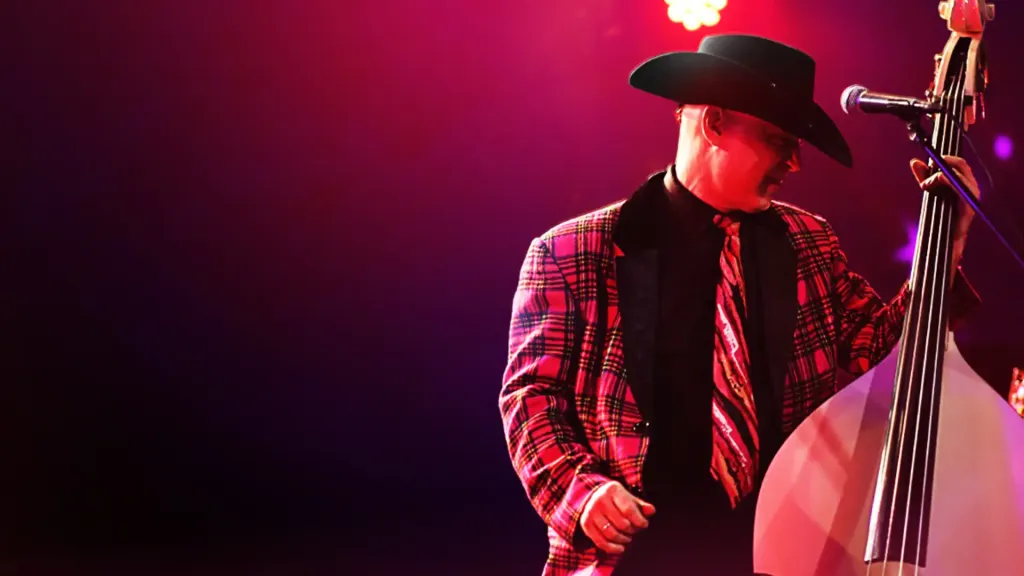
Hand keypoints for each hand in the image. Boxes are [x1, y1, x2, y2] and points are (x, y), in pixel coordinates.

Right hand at [579, 481, 655, 553]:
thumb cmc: (617, 500)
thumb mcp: (630, 499)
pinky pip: (600, 541)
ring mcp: (591, 512)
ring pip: (611, 533)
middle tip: (634, 531)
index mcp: (613, 490)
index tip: (644, 524)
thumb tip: (651, 511)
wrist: (593, 497)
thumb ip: (641, 506)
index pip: (629, 510)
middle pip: (621, 523)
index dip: (639, 521)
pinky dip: (612, 548)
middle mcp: (600, 500)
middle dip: (632, 531)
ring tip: (628, 538)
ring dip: (623, 540)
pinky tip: (621, 548)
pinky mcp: (585, 524)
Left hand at [909, 155, 979, 269]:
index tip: (930, 158)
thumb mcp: (929, 191)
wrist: (943, 240)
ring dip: (941, 174)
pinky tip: (938, 178)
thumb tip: (915, 161)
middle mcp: (970, 187)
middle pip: (961, 165)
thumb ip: (924, 176)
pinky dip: (949, 181)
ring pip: (960, 175)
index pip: (958, 162)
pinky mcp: (968, 207)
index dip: (945, 157)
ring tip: (926, 182)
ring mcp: (971, 196)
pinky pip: (961, 189)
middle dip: (944, 161)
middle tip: (929, 164)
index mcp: (964, 181)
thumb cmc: (938, 214)